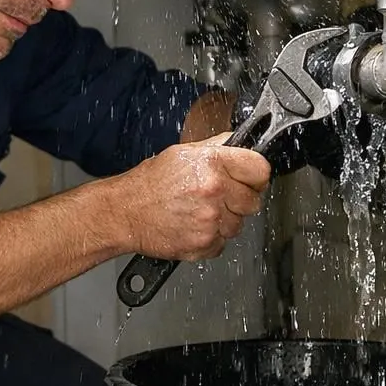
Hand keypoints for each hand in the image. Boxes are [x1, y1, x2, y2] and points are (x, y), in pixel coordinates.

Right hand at [113, 134, 270, 259]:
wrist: (124, 212)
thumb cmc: (149, 184)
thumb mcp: (182, 153)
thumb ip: (216, 147)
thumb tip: (239, 142)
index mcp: (212, 163)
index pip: (260, 170)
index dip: (255, 176)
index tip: (249, 181)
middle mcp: (214, 190)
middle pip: (253, 201)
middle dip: (238, 201)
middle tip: (217, 198)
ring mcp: (210, 219)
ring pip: (239, 225)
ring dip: (224, 221)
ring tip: (200, 212)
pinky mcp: (204, 243)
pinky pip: (223, 243)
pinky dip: (211, 238)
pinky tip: (193, 226)